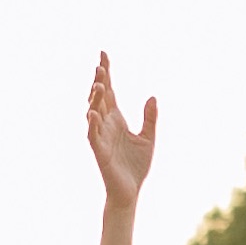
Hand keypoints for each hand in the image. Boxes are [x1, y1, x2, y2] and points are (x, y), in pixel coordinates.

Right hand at [85, 55, 156, 208]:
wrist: (130, 191)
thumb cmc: (137, 166)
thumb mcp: (149, 138)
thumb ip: (150, 118)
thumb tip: (152, 97)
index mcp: (117, 119)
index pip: (110, 91)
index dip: (106, 72)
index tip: (103, 54)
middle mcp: (106, 124)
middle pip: (100, 98)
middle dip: (99, 82)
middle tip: (101, 67)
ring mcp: (101, 136)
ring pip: (94, 113)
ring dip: (95, 99)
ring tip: (100, 85)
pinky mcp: (99, 151)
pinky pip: (93, 135)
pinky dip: (92, 124)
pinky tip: (94, 113)